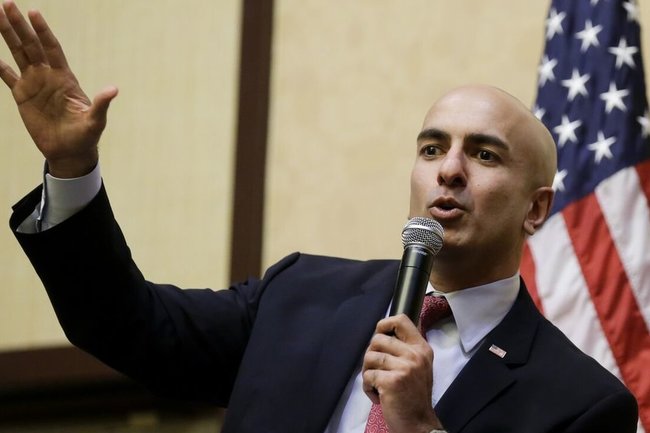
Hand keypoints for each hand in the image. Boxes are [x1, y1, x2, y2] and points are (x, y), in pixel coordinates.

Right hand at [0, 0, 117, 177]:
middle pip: (31, 45)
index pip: (51, 48)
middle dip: (19, 25)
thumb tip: (114, 90)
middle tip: (7, 3)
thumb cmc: (86, 136)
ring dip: (7, 36)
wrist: (70, 151)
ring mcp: (34, 85)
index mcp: (64, 78)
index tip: (34, 12)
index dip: (43, 31)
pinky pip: (7, 77)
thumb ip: (101, 104)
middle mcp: (48, 76)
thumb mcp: (95, 120)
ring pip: (18, 54)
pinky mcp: (22, 97)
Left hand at [362, 314, 443, 432]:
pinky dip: (367, 388)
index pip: (401, 320)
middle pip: (377, 339)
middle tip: (378, 370)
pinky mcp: (392, 381)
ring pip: (369, 357)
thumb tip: (381, 332)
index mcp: (421, 348)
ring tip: (378, 385)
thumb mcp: (418, 366)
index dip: (384, 324)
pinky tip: (378, 395)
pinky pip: (367, 376)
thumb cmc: (413, 395)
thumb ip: (404, 349)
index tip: (379, 335)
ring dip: (368, 373)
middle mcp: (415, 355)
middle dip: (371, 355)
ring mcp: (404, 368)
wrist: (419, 423)